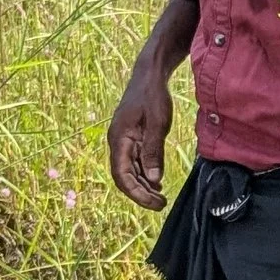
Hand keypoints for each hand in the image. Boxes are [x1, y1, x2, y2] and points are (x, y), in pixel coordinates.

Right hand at [107, 64, 172, 208]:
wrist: (149, 74)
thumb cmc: (153, 95)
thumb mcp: (158, 123)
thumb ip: (154, 151)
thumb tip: (153, 179)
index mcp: (119, 139)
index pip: (122, 175)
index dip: (137, 193)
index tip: (155, 202)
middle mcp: (117, 143)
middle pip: (124, 177)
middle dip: (141, 193)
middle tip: (162, 204)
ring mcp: (123, 141)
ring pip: (129, 171)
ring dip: (143, 186)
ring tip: (161, 197)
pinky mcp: (131, 139)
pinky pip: (135, 162)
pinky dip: (145, 174)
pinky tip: (157, 183)